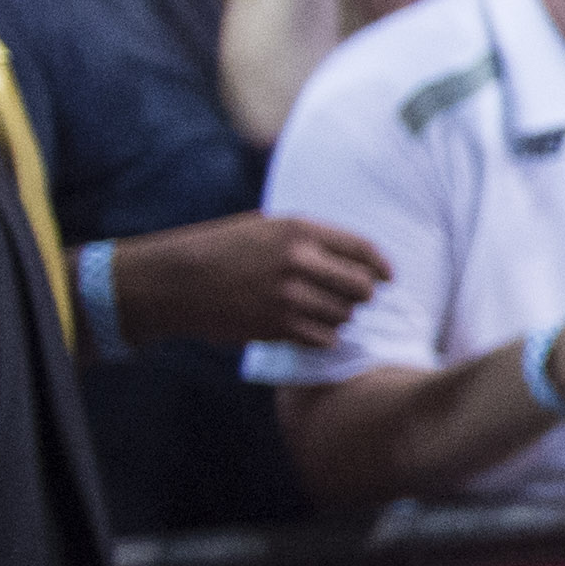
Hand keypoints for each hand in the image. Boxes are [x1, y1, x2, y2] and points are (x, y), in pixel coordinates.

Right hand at [106, 215, 391, 351]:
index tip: (388, 277)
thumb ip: (312, 238)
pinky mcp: (277, 326)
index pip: (363, 250)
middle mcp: (298, 261)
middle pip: (361, 287)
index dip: (382, 266)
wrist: (176, 281)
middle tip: (352, 298)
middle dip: (362, 295)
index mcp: (299, 230)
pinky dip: (322, 337)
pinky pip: (324, 338)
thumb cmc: (223, 250)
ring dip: (339, 316)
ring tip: (320, 311)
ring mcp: (288, 295)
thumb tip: (362, 259)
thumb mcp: (268, 227)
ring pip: (344, 315)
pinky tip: (308, 329)